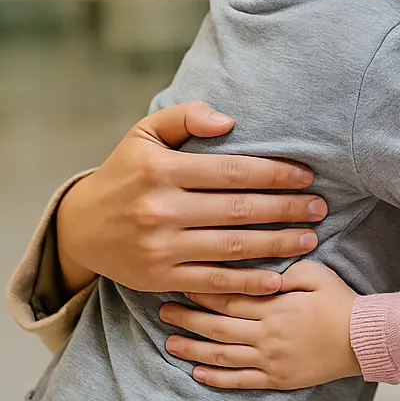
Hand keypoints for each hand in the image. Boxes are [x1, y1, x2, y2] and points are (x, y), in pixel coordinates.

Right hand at [56, 101, 325, 295]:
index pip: (233, 171)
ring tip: (309, 239)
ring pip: (232, 247)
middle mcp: (161, 210)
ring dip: (277, 244)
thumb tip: (228, 122)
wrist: (79, 227)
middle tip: (320, 208)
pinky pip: (213, 282)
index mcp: (161, 171)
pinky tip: (277, 280)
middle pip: (240, 210)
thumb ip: (186, 117)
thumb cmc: (125, 174)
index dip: (275, 173)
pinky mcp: (159, 278)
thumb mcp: (144, 134)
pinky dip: (248, 283)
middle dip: (286, 209)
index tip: (306, 175)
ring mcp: (161, 248)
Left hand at [161, 260, 361, 389]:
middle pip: (216, 326)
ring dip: (192, 349)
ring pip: (221, 355)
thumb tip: (264, 271)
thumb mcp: (317, 274)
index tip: (181, 283)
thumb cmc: (341, 303)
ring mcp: (269, 359)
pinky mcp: (276, 378)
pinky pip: (239, 380)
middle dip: (188, 317)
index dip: (202, 291)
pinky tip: (197, 373)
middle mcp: (265, 334)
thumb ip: (288, 270)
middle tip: (163, 311)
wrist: (363, 340)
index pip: (228, 297)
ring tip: (170, 343)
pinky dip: (216, 378)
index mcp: (274, 306)